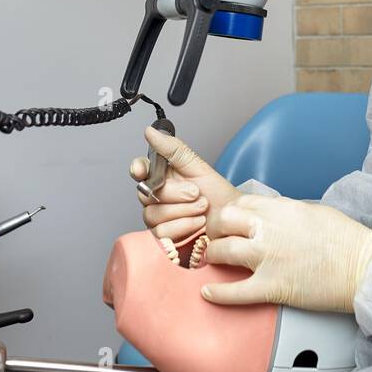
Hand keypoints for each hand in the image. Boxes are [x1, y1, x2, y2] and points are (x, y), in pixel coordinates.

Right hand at [128, 126, 240, 241]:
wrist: (234, 222)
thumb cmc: (219, 195)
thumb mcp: (198, 167)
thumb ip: (173, 149)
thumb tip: (150, 132)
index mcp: (163, 177)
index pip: (140, 170)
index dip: (138, 169)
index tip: (142, 170)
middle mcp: (157, 198)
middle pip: (146, 194)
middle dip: (175, 193)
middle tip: (196, 193)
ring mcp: (159, 219)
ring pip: (153, 215)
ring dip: (183, 211)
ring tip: (201, 209)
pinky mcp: (164, 239)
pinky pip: (161, 232)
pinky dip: (183, 227)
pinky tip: (197, 224)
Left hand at [202, 195, 371, 313]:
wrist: (363, 268)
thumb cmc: (346, 240)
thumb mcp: (314, 211)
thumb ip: (286, 212)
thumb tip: (270, 216)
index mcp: (280, 209)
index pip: (240, 203)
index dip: (230, 214)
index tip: (228, 223)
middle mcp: (269, 229)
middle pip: (223, 222)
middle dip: (214, 230)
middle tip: (214, 239)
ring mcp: (268, 258)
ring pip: (224, 252)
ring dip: (213, 256)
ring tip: (210, 260)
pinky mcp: (272, 286)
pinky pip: (236, 291)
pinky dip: (218, 293)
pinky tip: (208, 292)